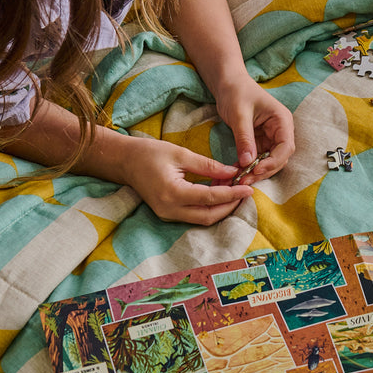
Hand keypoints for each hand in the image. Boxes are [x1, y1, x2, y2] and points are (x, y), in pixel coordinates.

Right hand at [121, 136, 253, 225]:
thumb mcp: (181, 153)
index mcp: (173, 193)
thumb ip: (207, 165)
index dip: (232, 194)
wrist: (124, 161)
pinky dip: (208, 206)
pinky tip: (216, 191)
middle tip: (244, 190)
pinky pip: (193, 215)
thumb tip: (232, 172)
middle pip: (208, 216)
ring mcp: (167, 215)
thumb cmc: (150, 153)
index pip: (210, 198)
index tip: (248, 188)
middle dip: (229, 206)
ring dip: (220, 207)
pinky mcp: (167, 214)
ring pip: (202, 219)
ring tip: (231, 188)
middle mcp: (170, 209)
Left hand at [214, 75, 294, 183]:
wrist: (227, 84)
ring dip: (255, 172)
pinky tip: (237, 173)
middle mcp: (280, 131)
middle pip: (279, 158)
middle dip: (263, 171)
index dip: (273, 162)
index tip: (255, 170)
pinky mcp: (260, 142)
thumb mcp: (239, 114)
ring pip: (269, 162)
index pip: (285, 147)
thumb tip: (248, 162)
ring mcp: (270, 137)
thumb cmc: (236, 92)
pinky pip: (258, 159)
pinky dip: (248, 167)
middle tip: (244, 180)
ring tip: (239, 179)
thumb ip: (244, 138)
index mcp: (282, 120)